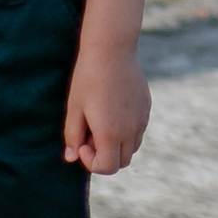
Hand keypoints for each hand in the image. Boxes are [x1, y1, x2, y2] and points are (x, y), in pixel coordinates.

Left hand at [62, 40, 149, 173]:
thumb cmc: (88, 79)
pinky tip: (112, 109)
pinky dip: (126, 130)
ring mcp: (142, 118)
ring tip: (101, 122)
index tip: (82, 143)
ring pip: (132, 146)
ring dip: (117, 144)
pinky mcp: (146, 107)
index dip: (91, 162)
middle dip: (105, 155)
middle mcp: (131, 130)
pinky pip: (138, 129)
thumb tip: (71, 158)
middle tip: (90, 134)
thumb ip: (72, 137)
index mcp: (111, 133)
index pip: (107, 167)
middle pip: (122, 161)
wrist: (112, 50)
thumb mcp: (74, 109)